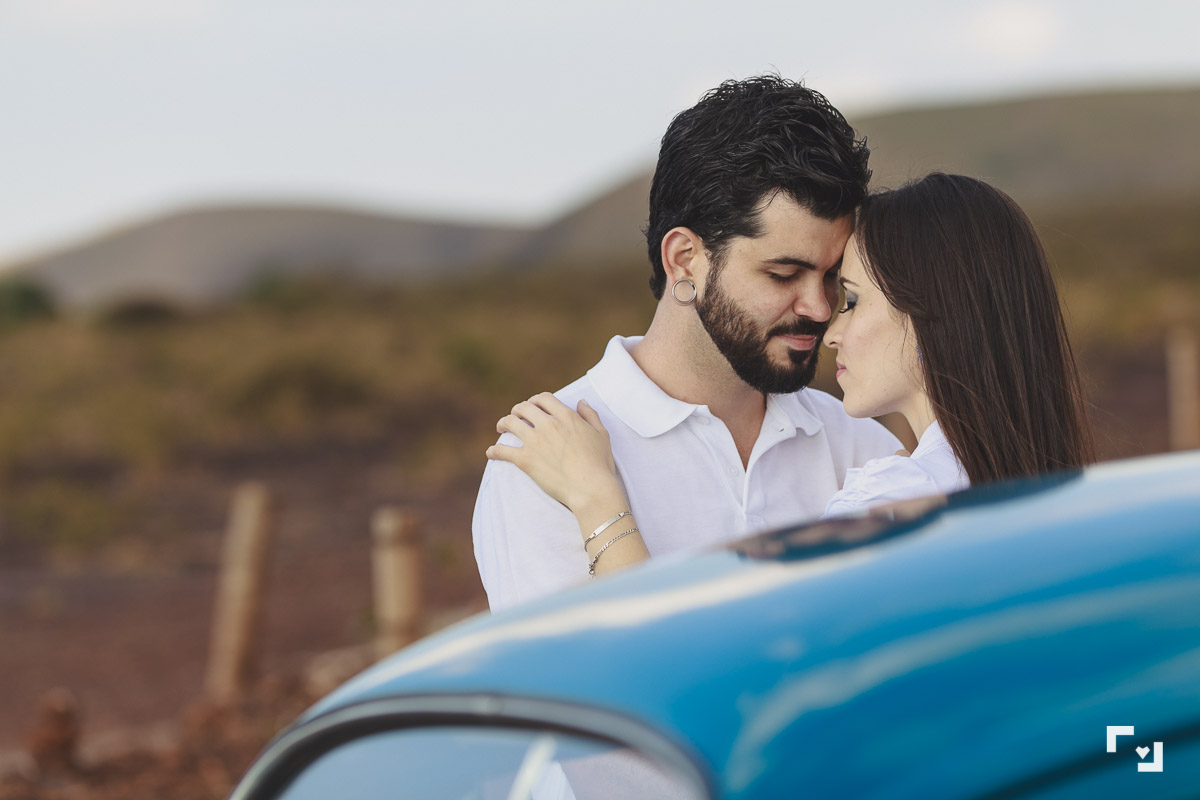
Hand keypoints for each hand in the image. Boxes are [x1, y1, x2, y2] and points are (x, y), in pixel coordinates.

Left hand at [486, 393, 618, 510]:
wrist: (591, 489)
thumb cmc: (599, 464)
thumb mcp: (601, 435)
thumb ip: (590, 415)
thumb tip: (581, 401)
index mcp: (566, 417)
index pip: (544, 398)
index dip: (535, 400)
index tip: (532, 406)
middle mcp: (548, 425)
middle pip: (524, 407)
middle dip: (517, 409)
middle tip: (515, 416)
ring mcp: (535, 441)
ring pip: (510, 423)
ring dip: (503, 423)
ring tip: (501, 428)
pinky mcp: (526, 460)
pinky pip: (502, 451)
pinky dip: (494, 451)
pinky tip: (491, 453)